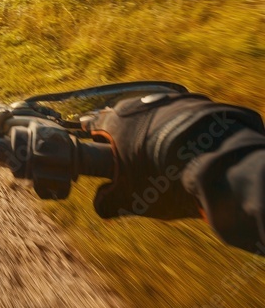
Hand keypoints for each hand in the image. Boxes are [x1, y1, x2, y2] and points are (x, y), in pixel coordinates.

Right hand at [83, 92, 262, 218]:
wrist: (220, 164)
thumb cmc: (166, 180)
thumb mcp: (132, 200)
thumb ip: (108, 203)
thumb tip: (100, 204)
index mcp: (117, 124)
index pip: (95, 122)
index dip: (90, 128)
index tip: (87, 130)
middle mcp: (140, 106)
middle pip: (123, 112)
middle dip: (119, 124)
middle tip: (121, 138)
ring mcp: (171, 102)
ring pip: (152, 110)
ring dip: (150, 124)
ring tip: (153, 142)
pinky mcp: (198, 105)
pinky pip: (180, 112)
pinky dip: (177, 124)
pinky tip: (182, 140)